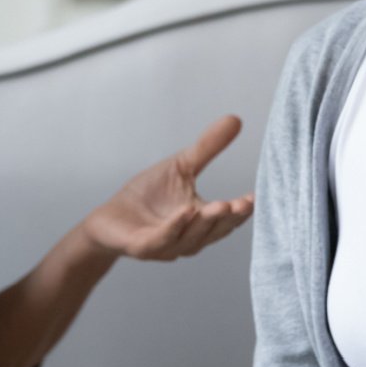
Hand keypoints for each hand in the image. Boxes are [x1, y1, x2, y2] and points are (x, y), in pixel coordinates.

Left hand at [81, 115, 254, 260]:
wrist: (109, 217)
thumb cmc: (148, 194)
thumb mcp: (181, 165)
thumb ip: (208, 147)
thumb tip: (236, 119)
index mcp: (202, 220)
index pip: (228, 218)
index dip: (242, 210)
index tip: (256, 197)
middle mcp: (189, 238)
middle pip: (214, 231)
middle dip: (229, 218)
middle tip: (242, 204)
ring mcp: (167, 245)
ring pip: (192, 238)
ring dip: (206, 223)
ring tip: (220, 205)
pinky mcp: (143, 247)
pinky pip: (162, 239)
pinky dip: (174, 227)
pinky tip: (185, 212)